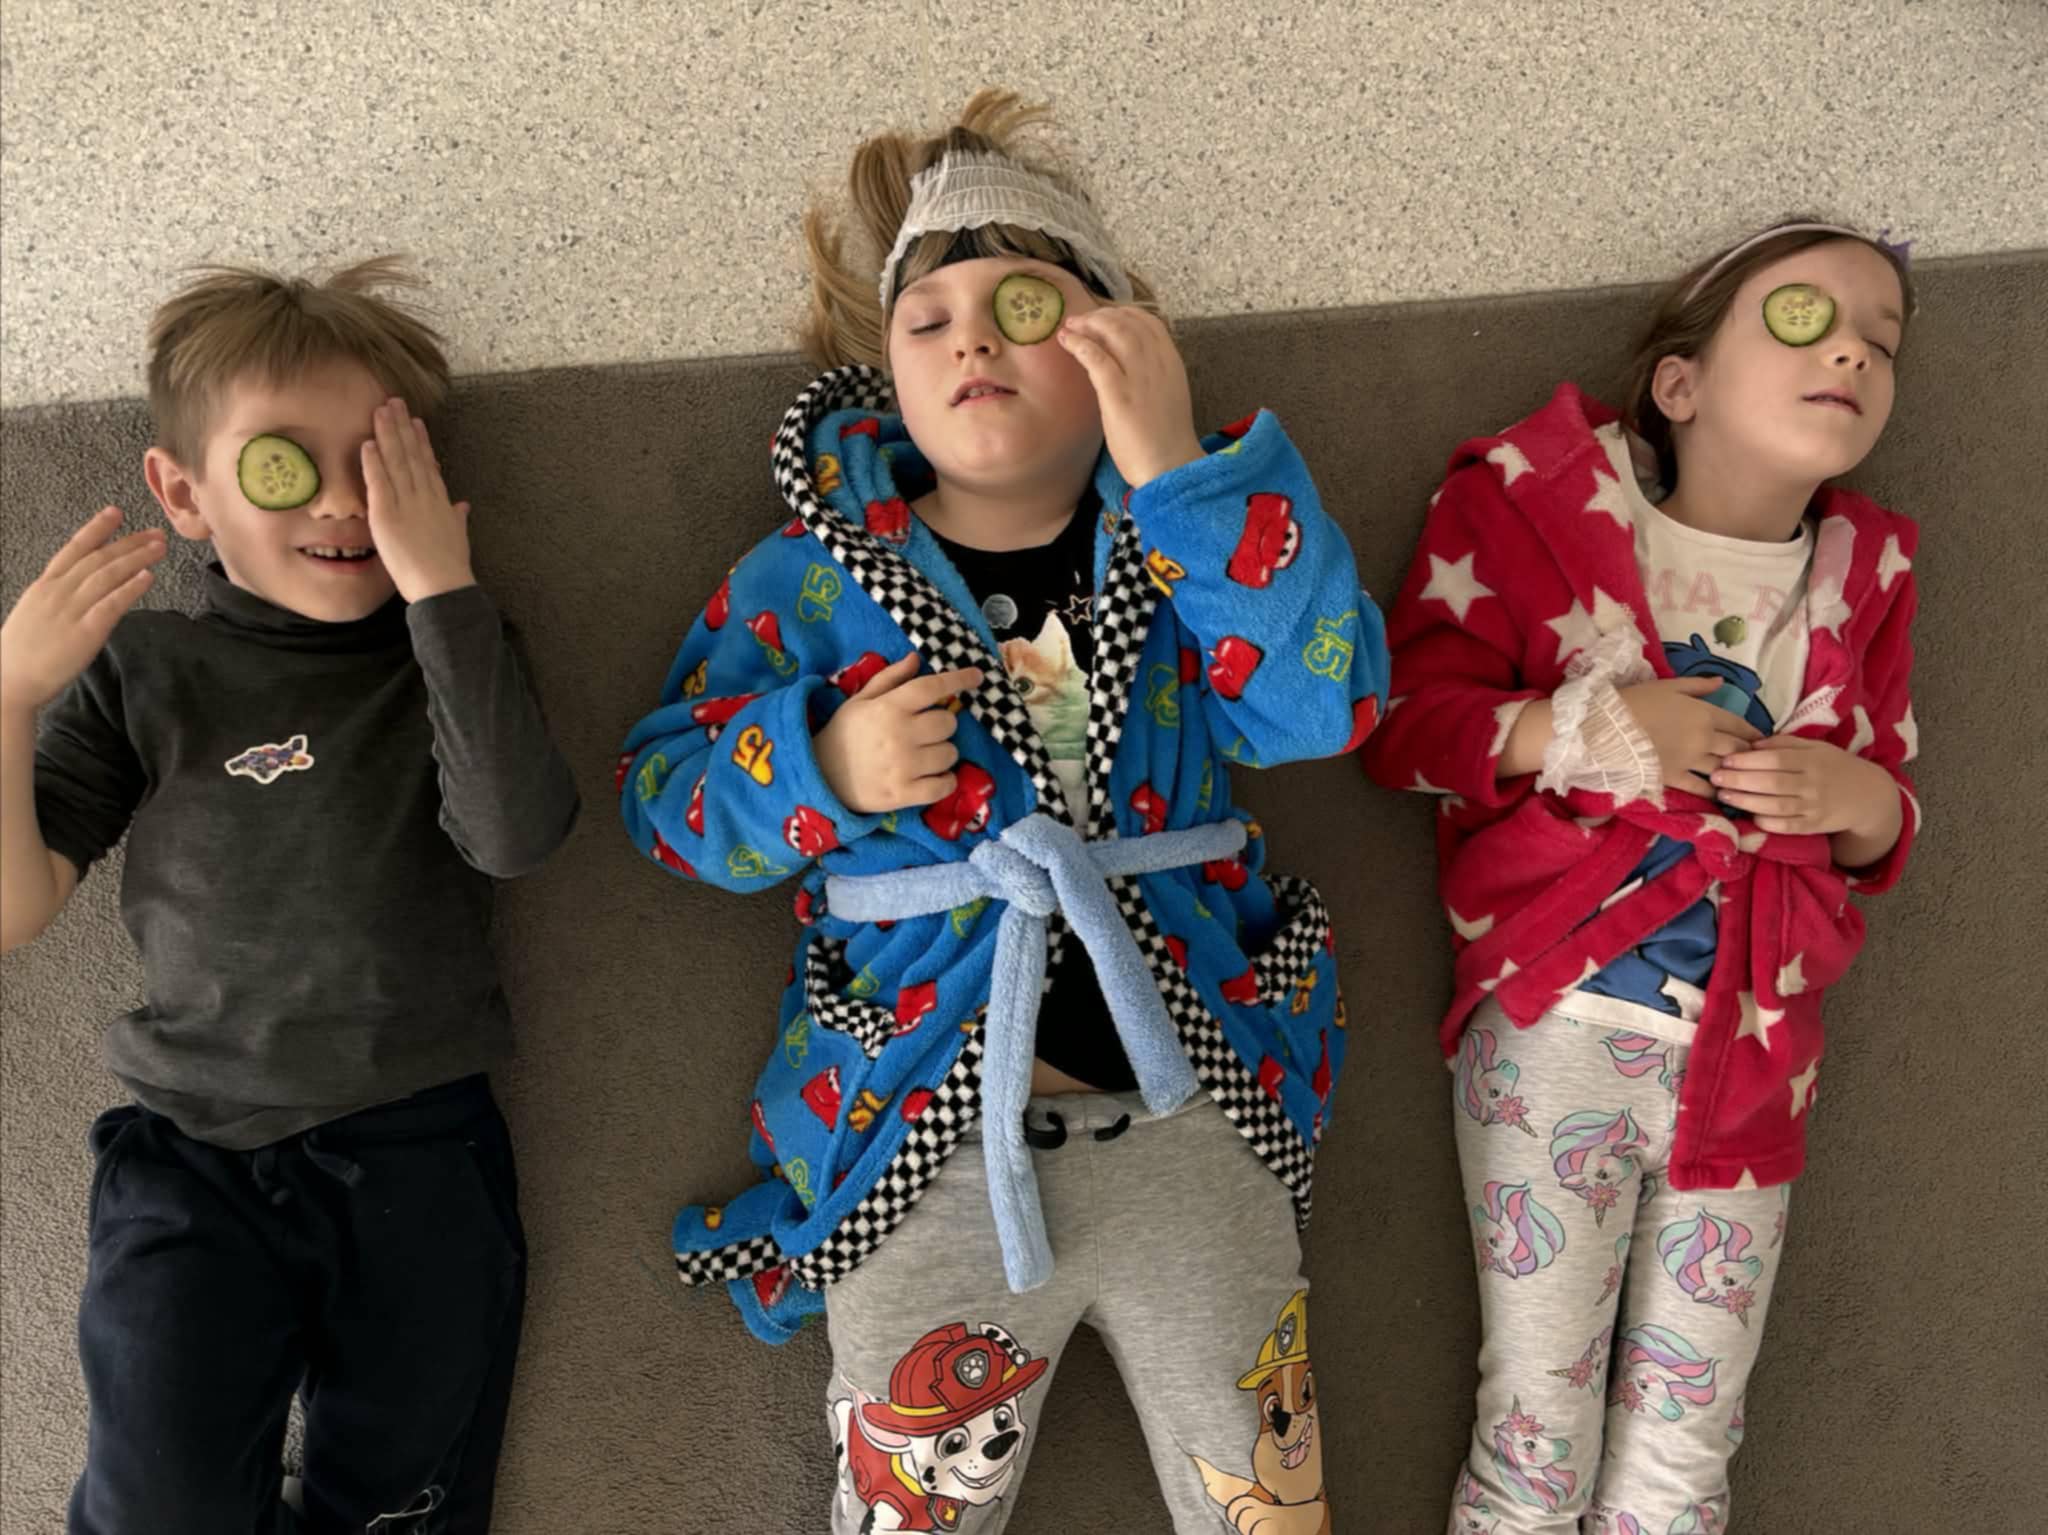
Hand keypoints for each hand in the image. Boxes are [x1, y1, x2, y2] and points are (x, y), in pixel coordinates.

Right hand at [0, 507, 165, 713]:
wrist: (8, 680)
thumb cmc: (22, 651)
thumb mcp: (35, 612)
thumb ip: (59, 597)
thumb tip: (81, 587)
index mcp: (45, 586)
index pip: (73, 550)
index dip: (96, 529)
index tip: (115, 513)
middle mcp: (58, 592)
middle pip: (98, 559)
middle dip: (128, 543)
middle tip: (156, 532)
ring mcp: (70, 611)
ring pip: (107, 576)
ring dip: (136, 559)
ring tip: (159, 548)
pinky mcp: (84, 632)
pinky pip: (110, 605)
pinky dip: (130, 588)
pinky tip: (148, 577)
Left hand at [362, 398, 473, 600]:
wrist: (444, 586)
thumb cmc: (451, 567)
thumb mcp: (458, 537)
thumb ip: (458, 517)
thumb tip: (462, 505)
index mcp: (440, 502)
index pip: (428, 464)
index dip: (421, 441)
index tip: (416, 421)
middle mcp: (424, 496)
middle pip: (411, 454)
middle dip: (402, 427)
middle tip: (394, 402)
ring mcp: (406, 503)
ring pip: (396, 461)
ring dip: (387, 434)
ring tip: (380, 411)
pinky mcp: (387, 515)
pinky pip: (379, 482)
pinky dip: (373, 462)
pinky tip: (368, 442)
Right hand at [812, 652, 981, 812]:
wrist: (819, 777)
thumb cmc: (844, 735)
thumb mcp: (860, 700)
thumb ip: (890, 679)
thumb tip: (916, 659)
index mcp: (889, 707)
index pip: (932, 687)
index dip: (958, 679)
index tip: (977, 676)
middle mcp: (900, 734)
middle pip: (948, 722)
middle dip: (941, 724)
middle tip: (924, 731)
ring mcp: (904, 766)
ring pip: (950, 754)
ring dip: (942, 753)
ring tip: (922, 756)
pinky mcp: (905, 794)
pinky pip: (945, 785)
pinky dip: (944, 781)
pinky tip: (931, 777)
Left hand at [1056, 306, 1204, 488]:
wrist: (1170, 466)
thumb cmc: (1165, 439)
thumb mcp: (1166, 396)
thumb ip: (1151, 376)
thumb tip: (1125, 364)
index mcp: (1172, 363)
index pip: (1150, 322)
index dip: (1124, 313)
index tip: (1105, 316)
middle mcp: (1158, 363)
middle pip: (1128, 322)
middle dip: (1101, 315)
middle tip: (1080, 320)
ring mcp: (1139, 377)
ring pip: (1113, 332)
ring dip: (1088, 324)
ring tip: (1070, 327)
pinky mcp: (1119, 394)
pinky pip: (1097, 358)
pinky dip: (1080, 344)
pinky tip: (1067, 342)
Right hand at [1620, 676, 1763, 794]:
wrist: (1605, 727)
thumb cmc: (1635, 700)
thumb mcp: (1668, 686)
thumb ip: (1697, 685)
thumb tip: (1721, 682)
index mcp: (1704, 713)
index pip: (1738, 724)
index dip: (1752, 733)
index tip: (1761, 740)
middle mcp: (1704, 738)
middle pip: (1737, 749)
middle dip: (1749, 755)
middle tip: (1757, 762)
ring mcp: (1691, 760)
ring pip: (1723, 769)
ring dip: (1734, 775)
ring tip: (1741, 780)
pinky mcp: (1675, 778)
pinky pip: (1701, 789)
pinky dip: (1713, 793)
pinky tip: (1719, 796)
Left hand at [1711, 735, 1901, 839]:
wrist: (1867, 796)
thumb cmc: (1833, 766)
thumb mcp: (1815, 747)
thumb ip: (1785, 743)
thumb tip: (1752, 743)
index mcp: (1812, 760)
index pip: (1776, 759)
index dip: (1748, 760)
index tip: (1725, 759)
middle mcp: (1813, 783)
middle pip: (1772, 783)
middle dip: (1740, 780)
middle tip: (1715, 777)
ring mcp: (1814, 807)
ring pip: (1776, 806)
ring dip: (1747, 802)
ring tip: (1723, 796)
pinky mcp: (1814, 827)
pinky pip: (1788, 827)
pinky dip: (1767, 823)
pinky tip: (1749, 817)